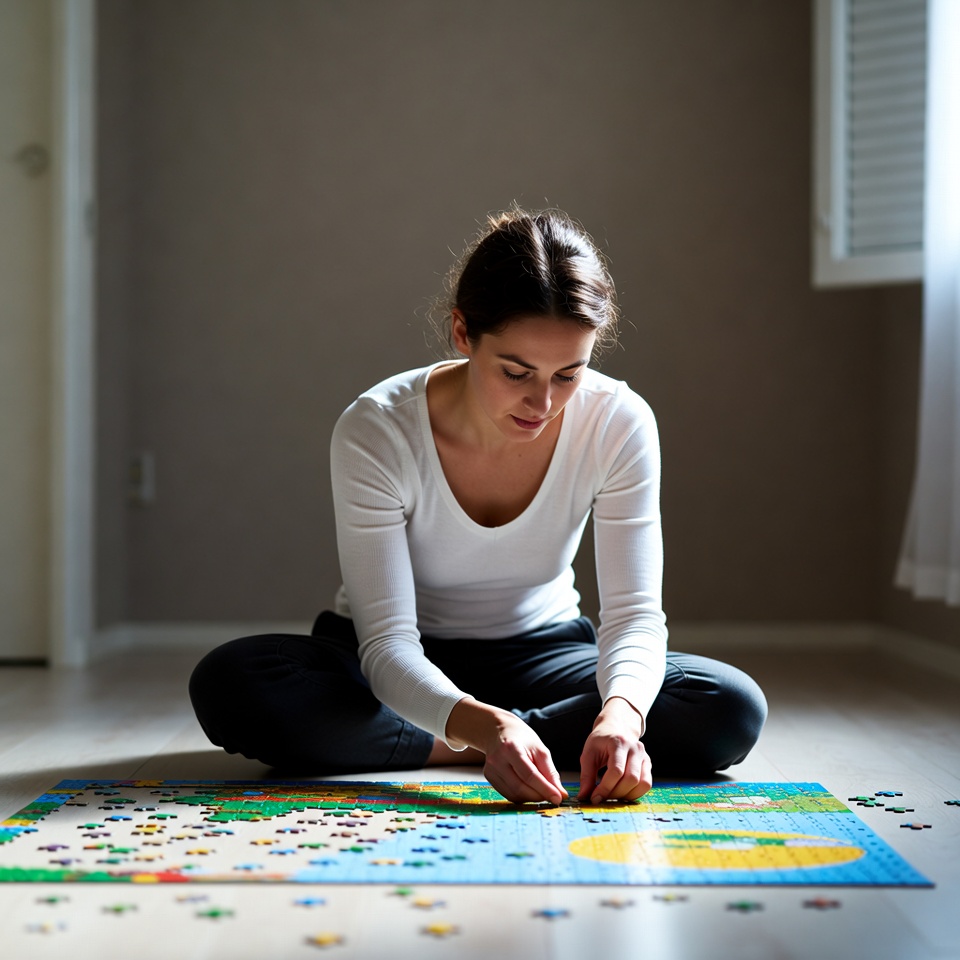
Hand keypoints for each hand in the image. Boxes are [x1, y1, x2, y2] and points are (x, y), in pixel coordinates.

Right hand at [446, 699, 567, 804]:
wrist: (498, 730)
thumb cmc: (521, 738)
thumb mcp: (539, 748)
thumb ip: (550, 772)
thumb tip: (560, 794)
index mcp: (510, 748)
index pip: (529, 775)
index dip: (545, 789)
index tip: (558, 798)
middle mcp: (497, 760)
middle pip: (520, 788)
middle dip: (539, 796)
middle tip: (553, 795)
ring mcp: (490, 769)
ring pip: (514, 794)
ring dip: (531, 798)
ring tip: (541, 791)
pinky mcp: (489, 777)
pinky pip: (508, 794)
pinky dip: (522, 796)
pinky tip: (529, 788)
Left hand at [577, 697, 651, 803]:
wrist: (615, 729)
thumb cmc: (600, 741)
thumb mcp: (588, 754)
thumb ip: (586, 776)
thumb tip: (584, 797)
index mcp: (618, 742)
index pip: (616, 770)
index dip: (605, 788)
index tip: (594, 799)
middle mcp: (635, 748)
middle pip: (631, 779)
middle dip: (615, 793)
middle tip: (602, 798)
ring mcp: (644, 756)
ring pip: (642, 783)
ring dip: (626, 796)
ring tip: (611, 796)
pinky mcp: (648, 764)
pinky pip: (646, 784)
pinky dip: (634, 793)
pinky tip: (621, 793)